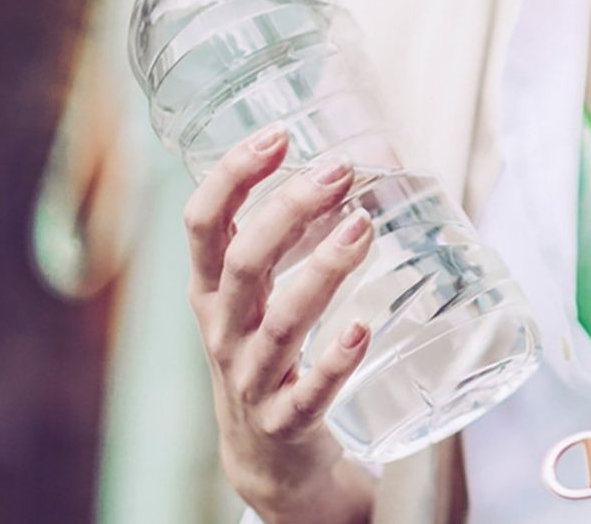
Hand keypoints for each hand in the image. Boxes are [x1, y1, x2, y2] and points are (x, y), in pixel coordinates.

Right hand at [181, 126, 377, 523]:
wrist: (267, 454)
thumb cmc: (271, 348)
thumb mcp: (270, 290)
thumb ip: (312, 227)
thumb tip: (388, 157)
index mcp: (212, 289)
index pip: (202, 224)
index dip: (231, 176)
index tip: (276, 134)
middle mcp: (223, 329)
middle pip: (242, 263)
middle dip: (286, 212)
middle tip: (337, 171)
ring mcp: (250, 377)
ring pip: (279, 323)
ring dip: (321, 273)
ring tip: (362, 229)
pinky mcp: (283, 421)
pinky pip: (307, 392)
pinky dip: (334, 361)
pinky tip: (362, 330)